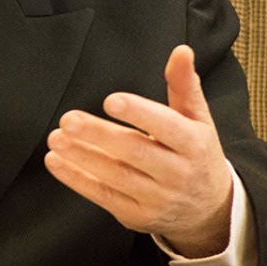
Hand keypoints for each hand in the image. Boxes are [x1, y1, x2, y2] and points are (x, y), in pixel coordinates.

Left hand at [44, 45, 232, 257]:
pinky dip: (77, 180)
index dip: (139, 113)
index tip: (111, 100)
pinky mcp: (136, 215)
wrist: (209, 210)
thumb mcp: (198, 119)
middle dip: (99, 136)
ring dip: (81, 157)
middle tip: (69, 120)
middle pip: (135, 152)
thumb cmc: (197, 154)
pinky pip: (103, 197)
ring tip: (56, 138)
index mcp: (193, 144)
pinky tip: (56, 162)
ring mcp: (156, 198)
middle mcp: (177, 173)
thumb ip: (184, 84)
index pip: (166, 126)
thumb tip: (181, 50)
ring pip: (115, 176)